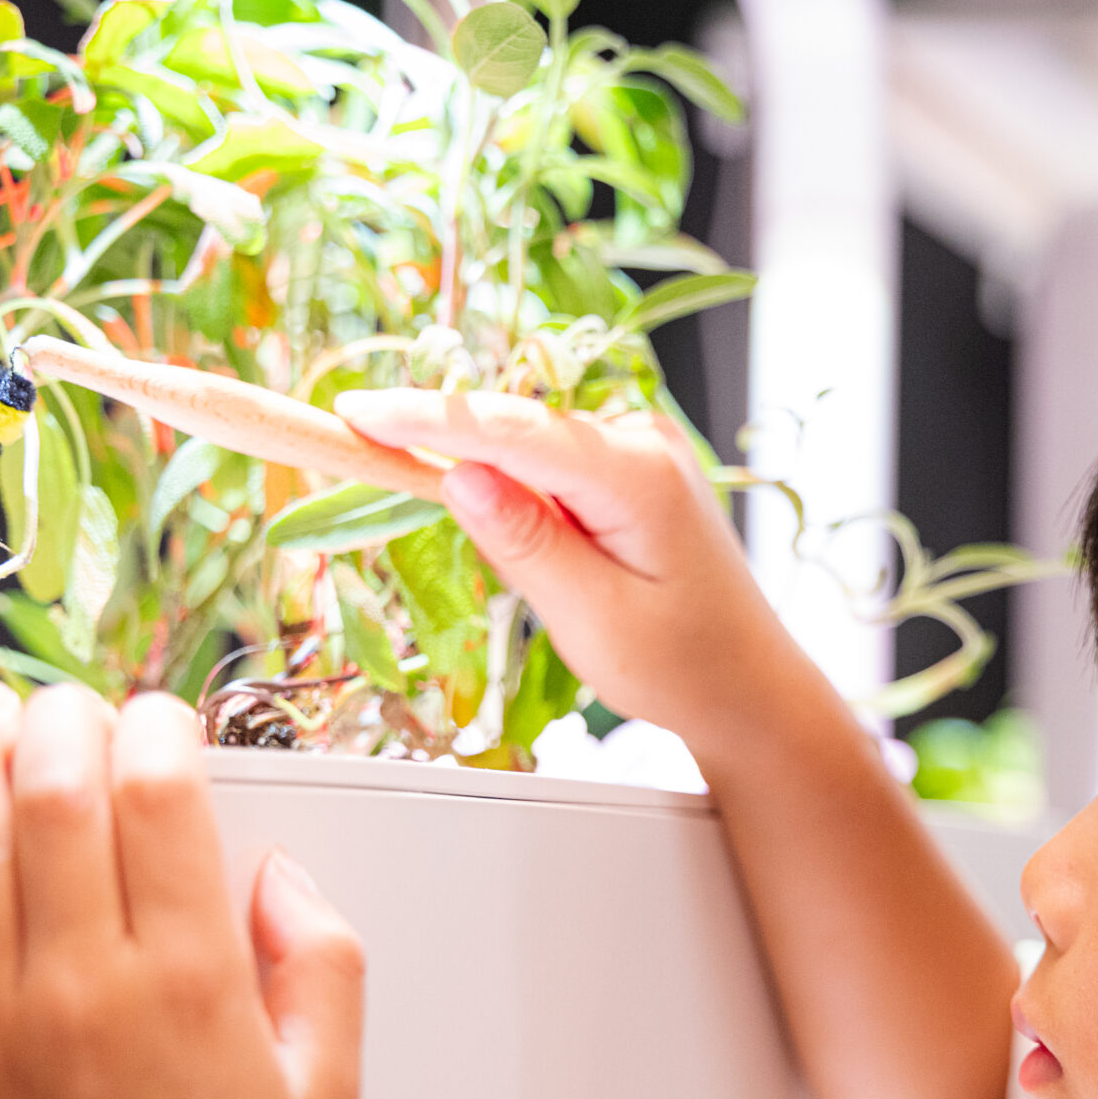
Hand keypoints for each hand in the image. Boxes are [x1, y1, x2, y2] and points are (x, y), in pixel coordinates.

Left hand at [0, 682, 362, 1098]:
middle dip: (59, 724)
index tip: (158, 723)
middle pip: (53, 797)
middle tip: (62, 708)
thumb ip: (318, 962)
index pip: (161, 797)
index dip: (157, 732)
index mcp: (193, 980)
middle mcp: (84, 991)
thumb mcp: (331, 1087)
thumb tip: (279, 879)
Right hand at [334, 391, 812, 754]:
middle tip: (349, 442)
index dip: (426, 418)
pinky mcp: (627, 468)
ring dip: (468, 458)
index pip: (513, 429)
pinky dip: (502, 474)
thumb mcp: (593, 619)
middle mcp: (642, 442)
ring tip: (416, 486)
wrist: (748, 685)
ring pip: (524, 438)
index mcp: (638, 475)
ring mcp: (638, 449)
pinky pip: (547, 457)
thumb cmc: (683, 666)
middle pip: (512, 421)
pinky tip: (483, 507)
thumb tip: (456, 474)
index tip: (351, 414)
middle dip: (434, 431)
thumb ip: (525, 543)